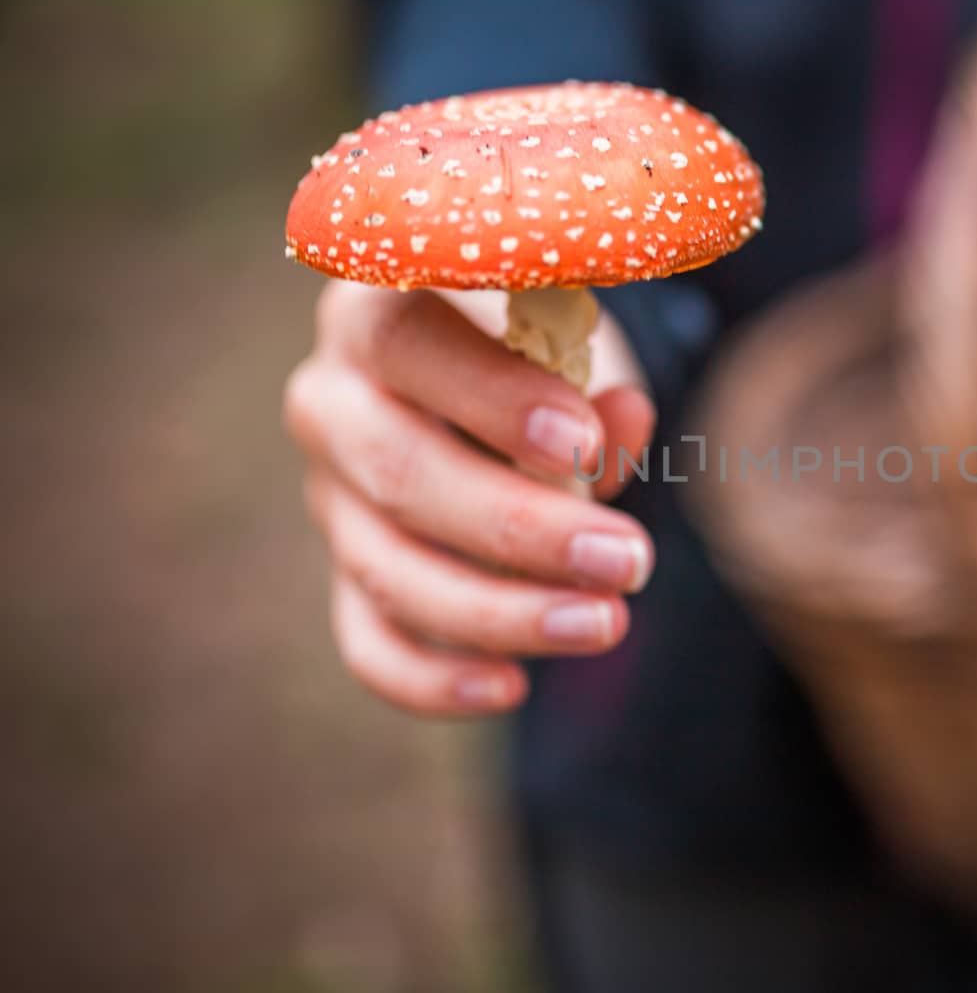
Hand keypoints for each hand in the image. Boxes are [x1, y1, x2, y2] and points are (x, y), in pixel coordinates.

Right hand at [284, 283, 656, 716]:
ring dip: (499, 611)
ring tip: (604, 623)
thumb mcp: (566, 326)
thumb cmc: (532, 334)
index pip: (407, 341)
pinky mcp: (347, 567)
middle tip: (628, 560)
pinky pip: (367, 638)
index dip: (490, 396)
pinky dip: (430, 678)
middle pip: (399, 473)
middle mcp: (332, 399)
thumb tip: (623, 416)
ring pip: (386, 568)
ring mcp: (331, 492)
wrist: (491, 369)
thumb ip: (590, 368)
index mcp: (377, 306)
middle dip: (520, 528)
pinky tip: (509, 687)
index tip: (579, 438)